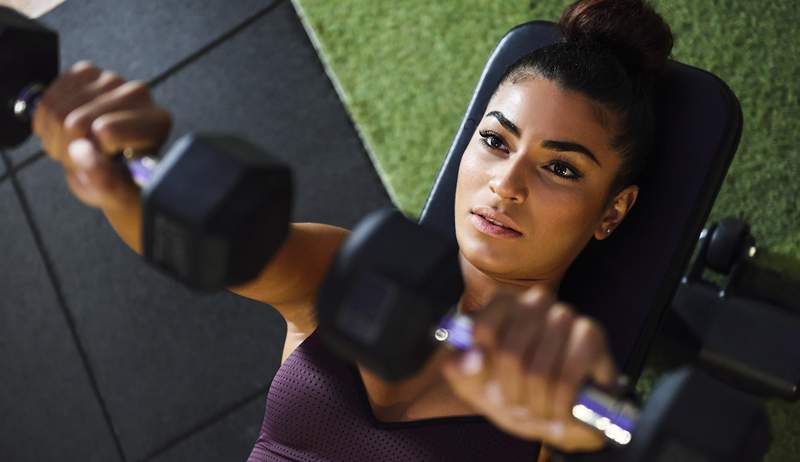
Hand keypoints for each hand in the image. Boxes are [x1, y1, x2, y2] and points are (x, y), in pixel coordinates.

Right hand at [32, 60, 171, 209]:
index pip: (107, 131)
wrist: (113, 165)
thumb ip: (105, 181)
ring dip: (55, 139)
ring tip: (74, 150)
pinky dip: (45, 123)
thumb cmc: (121, 181)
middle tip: (82, 162)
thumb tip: (81, 152)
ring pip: (57, 111)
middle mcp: (138, 94)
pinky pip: (48, 98)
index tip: (102, 165)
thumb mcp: (117, 194)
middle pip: (76, 122)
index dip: (92, 154)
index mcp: (156, 123)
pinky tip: (61, 134)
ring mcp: (111, 79)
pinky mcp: (85, 72)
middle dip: (68, 150)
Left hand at [442, 287, 617, 452]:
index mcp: (502, 303)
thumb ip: (460, 369)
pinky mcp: (591, 335)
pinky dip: (560, 404)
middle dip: (511, 394)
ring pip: (538, 369)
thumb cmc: (513, 390)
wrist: (560, 412)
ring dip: (536, 404)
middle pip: (509, 353)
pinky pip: (568, 376)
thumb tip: (472, 359)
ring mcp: (565, 315)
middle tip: (517, 408)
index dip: (484, 369)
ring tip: (539, 413)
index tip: (488, 388)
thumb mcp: (474, 384)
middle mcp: (535, 301)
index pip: (483, 329)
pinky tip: (560, 412)